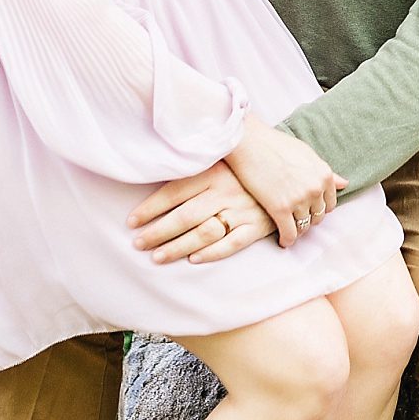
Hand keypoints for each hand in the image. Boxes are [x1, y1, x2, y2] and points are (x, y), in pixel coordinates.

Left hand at [126, 160, 277, 264]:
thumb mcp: (222, 160)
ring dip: (178, 247)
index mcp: (215, 172)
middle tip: (138, 244)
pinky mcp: (257, 227)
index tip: (132, 221)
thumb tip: (158, 165)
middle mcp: (226, 191)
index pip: (174, 191)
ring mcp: (242, 210)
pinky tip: (193, 260)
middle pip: (185, 216)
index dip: (151, 208)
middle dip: (157, 232)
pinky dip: (212, 254)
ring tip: (157, 257)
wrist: (287, 176)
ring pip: (204, 233)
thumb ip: (195, 166)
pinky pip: (232, 244)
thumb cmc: (245, 169)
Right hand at [223, 116, 346, 248]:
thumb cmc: (276, 145)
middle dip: (308, 219)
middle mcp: (315, 188)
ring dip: (297, 230)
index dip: (318, 209)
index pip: (330, 204)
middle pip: (317, 217)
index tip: (309, 211)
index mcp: (324, 174)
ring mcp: (298, 199)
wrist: (250, 143)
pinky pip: (289, 233)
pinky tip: (282, 241)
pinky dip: (287, 240)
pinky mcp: (280, 209)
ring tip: (288, 229)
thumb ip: (325, 172)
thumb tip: (344, 184)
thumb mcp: (307, 154)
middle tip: (296, 220)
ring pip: (304, 226)